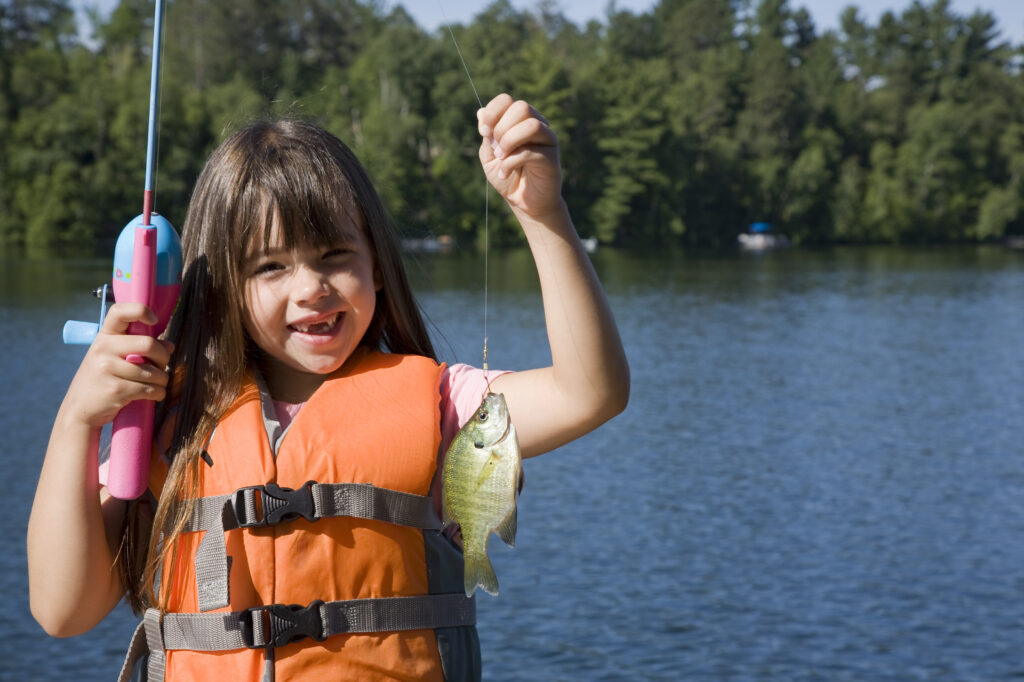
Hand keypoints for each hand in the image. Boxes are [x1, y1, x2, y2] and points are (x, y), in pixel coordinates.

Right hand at [62, 303, 173, 427]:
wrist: (79, 409)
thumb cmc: (102, 380)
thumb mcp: (113, 358)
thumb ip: (139, 348)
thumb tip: (169, 346)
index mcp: (104, 336)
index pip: (120, 311)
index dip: (141, 311)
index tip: (153, 321)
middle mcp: (103, 348)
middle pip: (149, 344)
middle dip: (164, 358)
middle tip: (162, 366)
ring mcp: (107, 368)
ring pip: (154, 371)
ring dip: (162, 380)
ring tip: (157, 384)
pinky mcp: (116, 389)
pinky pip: (150, 389)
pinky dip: (158, 393)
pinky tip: (154, 394)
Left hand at [477, 94, 562, 219]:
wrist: (525, 203)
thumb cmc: (508, 177)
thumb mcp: (490, 156)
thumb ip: (487, 135)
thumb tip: (480, 112)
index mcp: (520, 121)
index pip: (507, 100)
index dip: (493, 112)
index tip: (484, 132)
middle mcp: (537, 125)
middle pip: (522, 107)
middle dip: (502, 128)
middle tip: (496, 149)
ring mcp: (548, 140)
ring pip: (531, 124)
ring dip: (509, 141)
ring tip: (502, 158)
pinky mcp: (552, 158)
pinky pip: (530, 151)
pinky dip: (511, 162)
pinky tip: (505, 173)